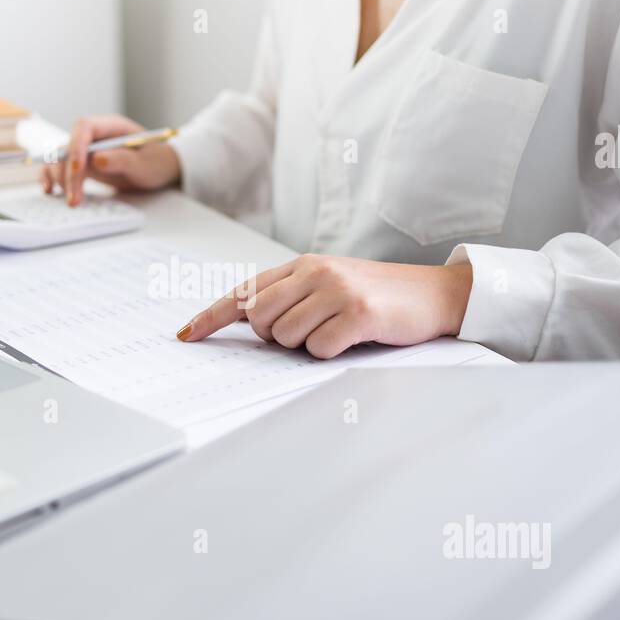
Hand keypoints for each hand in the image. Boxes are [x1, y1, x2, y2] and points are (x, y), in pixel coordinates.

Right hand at [40, 114, 181, 206]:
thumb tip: (96, 159)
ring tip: (72, 201)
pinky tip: (49, 190)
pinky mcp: (83, 165)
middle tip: (75, 197)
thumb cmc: (156, 161)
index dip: (77, 146)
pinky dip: (53, 178)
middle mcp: (95, 135)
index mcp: (111, 126)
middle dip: (69, 173)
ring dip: (61, 179)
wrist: (160, 169)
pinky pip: (61, 168)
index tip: (79, 170)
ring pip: (61, 159)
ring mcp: (86, 150)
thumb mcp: (146, 163)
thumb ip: (123, 159)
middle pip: (69, 146)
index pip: (84, 127)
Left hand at [176, 255, 472, 358]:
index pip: (243, 292)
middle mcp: (315, 272)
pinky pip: (318, 349)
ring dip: (307, 346)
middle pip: (259, 320)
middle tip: (310, 331)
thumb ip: (291, 297)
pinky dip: (331, 353)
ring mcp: (336, 290)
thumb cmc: (377, 296)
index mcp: (302, 265)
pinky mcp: (358, 312)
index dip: (210, 316)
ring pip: (286, 337)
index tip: (185, 336)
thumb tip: (250, 324)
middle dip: (274, 337)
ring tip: (337, 331)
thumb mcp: (329, 285)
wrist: (434, 294)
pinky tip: (353, 338)